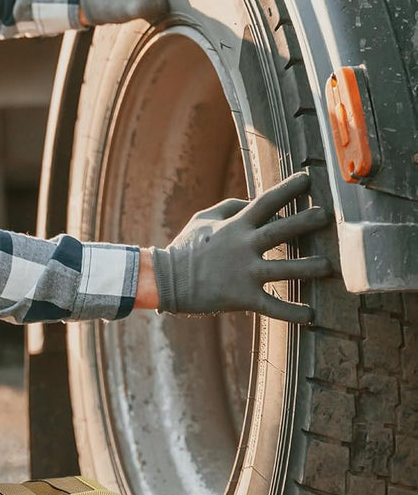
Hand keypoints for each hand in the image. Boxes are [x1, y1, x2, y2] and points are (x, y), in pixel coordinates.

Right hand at [150, 172, 332, 322]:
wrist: (166, 281)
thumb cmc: (185, 249)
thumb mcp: (202, 220)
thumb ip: (228, 207)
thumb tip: (252, 200)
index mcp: (234, 226)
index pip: (265, 202)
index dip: (287, 189)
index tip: (307, 178)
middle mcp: (243, 247)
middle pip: (280, 231)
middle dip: (305, 222)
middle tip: (326, 216)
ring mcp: (244, 273)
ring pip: (284, 270)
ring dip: (309, 268)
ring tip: (328, 266)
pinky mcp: (242, 297)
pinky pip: (272, 306)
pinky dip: (292, 312)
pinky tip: (310, 316)